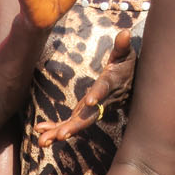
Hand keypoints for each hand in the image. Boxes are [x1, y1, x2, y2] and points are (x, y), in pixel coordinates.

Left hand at [35, 30, 135, 145]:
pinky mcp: (85, 113)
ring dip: (59, 133)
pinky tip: (40, 131)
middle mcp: (102, 102)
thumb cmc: (127, 66)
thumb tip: (124, 33)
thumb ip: (123, 46)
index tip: (90, 102)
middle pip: (89, 116)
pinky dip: (55, 128)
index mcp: (110, 85)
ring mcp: (93, 110)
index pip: (104, 90)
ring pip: (77, 124)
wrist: (134, 86)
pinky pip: (70, 123)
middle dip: (75, 126)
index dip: (98, 96)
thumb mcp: (126, 54)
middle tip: (62, 135)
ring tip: (42, 142)